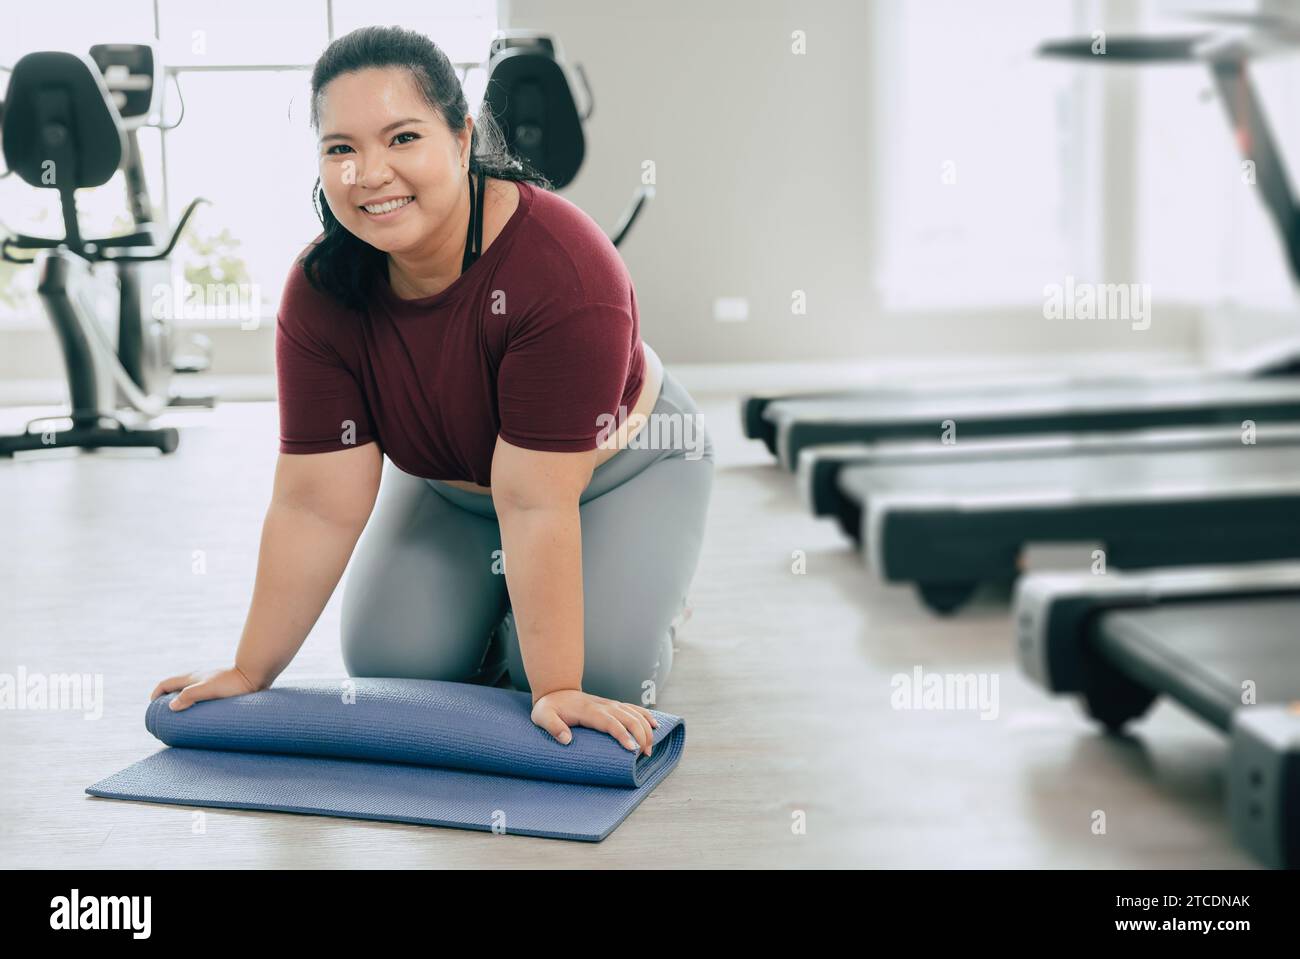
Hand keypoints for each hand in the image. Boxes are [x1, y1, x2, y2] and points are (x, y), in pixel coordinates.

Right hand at [149, 666, 260, 711]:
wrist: (256, 675)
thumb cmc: (233, 682)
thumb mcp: (208, 690)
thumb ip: (190, 696)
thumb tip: (171, 706)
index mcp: (192, 678)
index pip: (166, 683)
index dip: (156, 694)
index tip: (152, 709)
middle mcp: (199, 679)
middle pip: (176, 689)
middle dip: (168, 701)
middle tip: (168, 719)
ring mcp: (210, 683)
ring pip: (191, 693)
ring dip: (184, 704)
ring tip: (185, 722)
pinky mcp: (222, 689)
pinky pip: (204, 697)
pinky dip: (198, 706)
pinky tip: (204, 717)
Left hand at [531, 688, 658, 755]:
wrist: (555, 690)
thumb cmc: (549, 707)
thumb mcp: (542, 717)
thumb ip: (553, 727)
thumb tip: (567, 740)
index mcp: (589, 711)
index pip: (610, 722)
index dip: (622, 734)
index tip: (632, 749)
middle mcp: (603, 706)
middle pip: (628, 718)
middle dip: (640, 735)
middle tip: (644, 754)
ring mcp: (610, 704)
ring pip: (634, 713)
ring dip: (645, 728)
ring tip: (650, 748)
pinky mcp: (613, 705)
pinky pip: (633, 708)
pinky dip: (645, 715)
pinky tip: (655, 725)